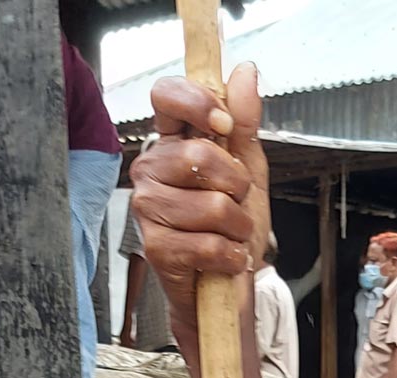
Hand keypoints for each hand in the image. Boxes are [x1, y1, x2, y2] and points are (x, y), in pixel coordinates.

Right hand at [129, 65, 272, 344]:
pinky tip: (224, 259)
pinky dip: (231, 255)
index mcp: (171, 143)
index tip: (223, 125)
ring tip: (229, 235)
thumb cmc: (232, 227)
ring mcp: (148, 208)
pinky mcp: (155, 247)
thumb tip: (244, 71)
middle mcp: (152, 169)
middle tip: (235, 203)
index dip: (197, 102)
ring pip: (213, 205)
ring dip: (238, 226)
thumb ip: (245, 122)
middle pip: (200, 155)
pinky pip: (210, 243)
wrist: (228, 287)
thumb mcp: (249, 168)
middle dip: (238, 185)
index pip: (166, 96)